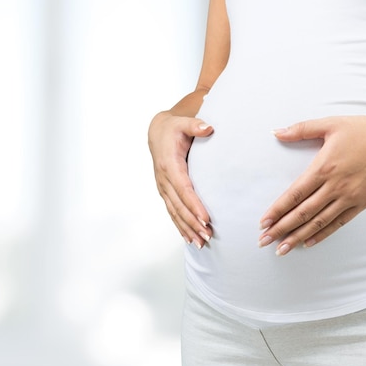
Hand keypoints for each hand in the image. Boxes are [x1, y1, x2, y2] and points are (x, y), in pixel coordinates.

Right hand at [148, 111, 213, 248]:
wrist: (157, 133)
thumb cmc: (173, 128)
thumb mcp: (183, 123)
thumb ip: (195, 125)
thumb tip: (208, 127)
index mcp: (170, 165)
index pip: (184, 189)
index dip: (194, 205)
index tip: (206, 219)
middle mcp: (164, 179)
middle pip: (179, 206)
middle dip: (193, 223)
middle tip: (208, 236)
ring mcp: (163, 188)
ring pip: (175, 213)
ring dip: (188, 229)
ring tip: (202, 243)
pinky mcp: (165, 192)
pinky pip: (172, 212)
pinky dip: (180, 227)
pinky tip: (190, 239)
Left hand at [258, 115, 365, 255]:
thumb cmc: (363, 131)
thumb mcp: (330, 124)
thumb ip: (301, 129)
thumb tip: (276, 132)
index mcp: (324, 167)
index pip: (295, 194)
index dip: (277, 210)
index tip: (263, 222)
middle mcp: (335, 186)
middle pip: (303, 213)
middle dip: (281, 228)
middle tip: (263, 241)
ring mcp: (349, 197)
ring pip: (318, 222)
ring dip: (297, 236)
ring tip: (281, 249)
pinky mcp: (361, 204)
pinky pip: (338, 223)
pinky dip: (322, 234)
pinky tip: (307, 243)